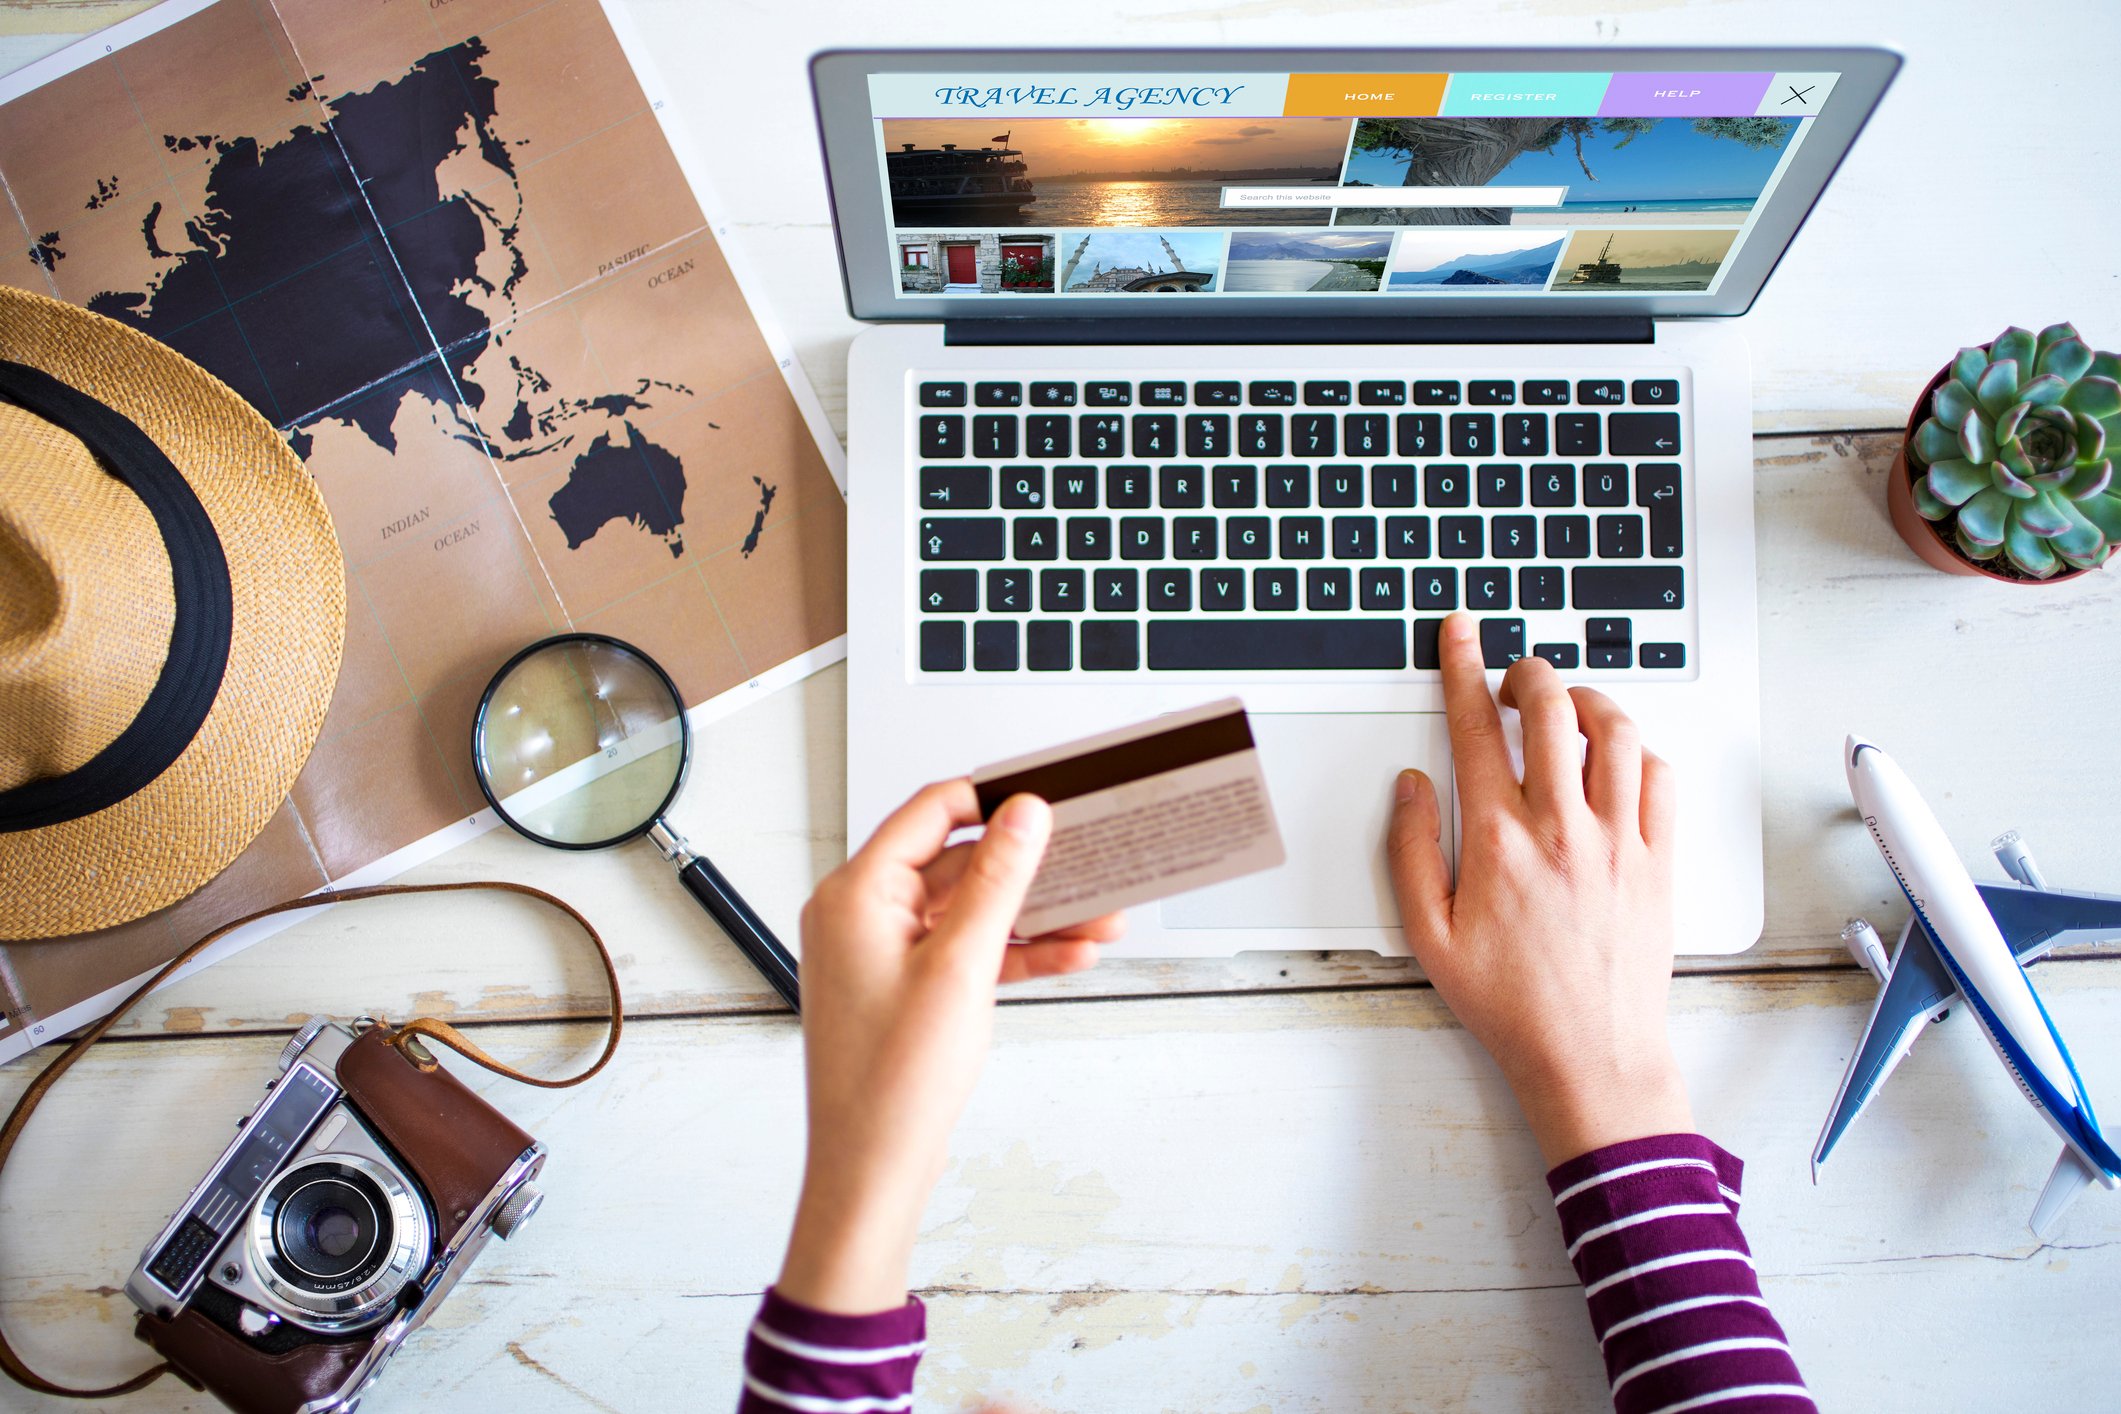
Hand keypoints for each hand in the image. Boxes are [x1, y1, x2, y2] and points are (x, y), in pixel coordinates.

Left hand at [777, 781, 1123, 1312]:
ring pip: (971, 911)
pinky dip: (1014, 953)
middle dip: (1030, 871)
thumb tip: (1022, 815)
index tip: (1049, 802)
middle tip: (1089, 867)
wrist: (872, 1168)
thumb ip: (999, 881)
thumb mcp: (962, 966)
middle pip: (959, 863)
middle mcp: (861, 915)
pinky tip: (1067, 956)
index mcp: (855, 894)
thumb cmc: (891, 1084)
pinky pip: (965, 951)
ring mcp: (882, 953)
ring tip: (1099, 922)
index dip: (993, 800)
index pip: (931, 812)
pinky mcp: (905, 988)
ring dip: (1034, 916)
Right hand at [1387, 613, 1690, 1166]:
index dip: (1463, 667)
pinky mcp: (1659, 860)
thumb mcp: (1428, 935)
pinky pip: (1660, 776)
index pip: (1475, 727)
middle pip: (1551, 708)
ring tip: (1565, 708)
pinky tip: (1614, 763)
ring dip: (1586, 700)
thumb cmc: (1510, 1005)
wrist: (1590, 1056)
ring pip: (1615, 729)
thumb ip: (1411, 850)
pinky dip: (1637, 751)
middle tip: (1513, 678)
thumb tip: (1411, 786)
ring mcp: (1619, 841)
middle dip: (1527, 672)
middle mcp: (1563, 828)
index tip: (1460, 634)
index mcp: (1499, 841)